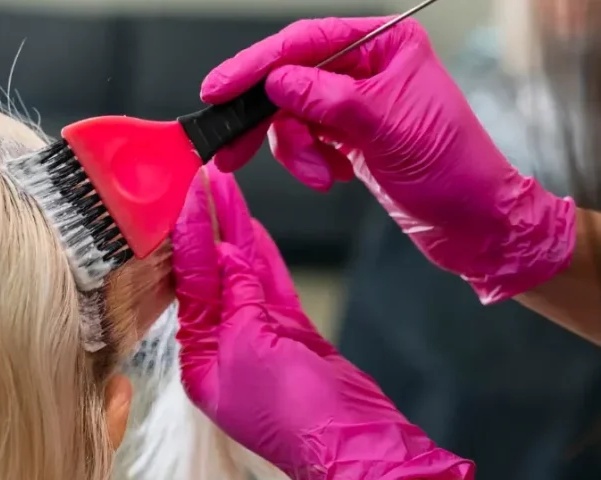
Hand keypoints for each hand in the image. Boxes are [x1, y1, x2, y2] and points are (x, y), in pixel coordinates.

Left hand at [172, 163, 472, 479]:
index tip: (184, 198)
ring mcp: (260, 343)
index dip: (188, 241)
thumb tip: (224, 254)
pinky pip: (272, 288)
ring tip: (224, 188)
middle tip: (202, 180)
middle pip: (212, 279)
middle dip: (208, 230)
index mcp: (199, 364)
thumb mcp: (253, 347)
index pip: (188, 290)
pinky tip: (251, 227)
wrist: (353, 442)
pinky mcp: (293, 337)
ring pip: (243, 277)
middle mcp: (223, 352)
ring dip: (235, 235)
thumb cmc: (295, 412)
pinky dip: (263, 259)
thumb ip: (236, 297)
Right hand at [201, 17, 575, 303]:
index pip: (306, 44)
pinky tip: (335, 178)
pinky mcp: (351, 140)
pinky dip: (310, 164)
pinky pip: (307, 143)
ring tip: (321, 178)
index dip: (257, 66)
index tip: (220, 90)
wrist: (473, 223)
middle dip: (267, 120)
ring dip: (295, 153)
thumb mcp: (388, 129)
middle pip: (292, 81)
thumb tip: (277, 80)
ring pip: (294, 118)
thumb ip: (329, 100)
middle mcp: (368, 69)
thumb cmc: (452, 170)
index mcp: (384, 46)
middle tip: (231, 150)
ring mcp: (357, 106)